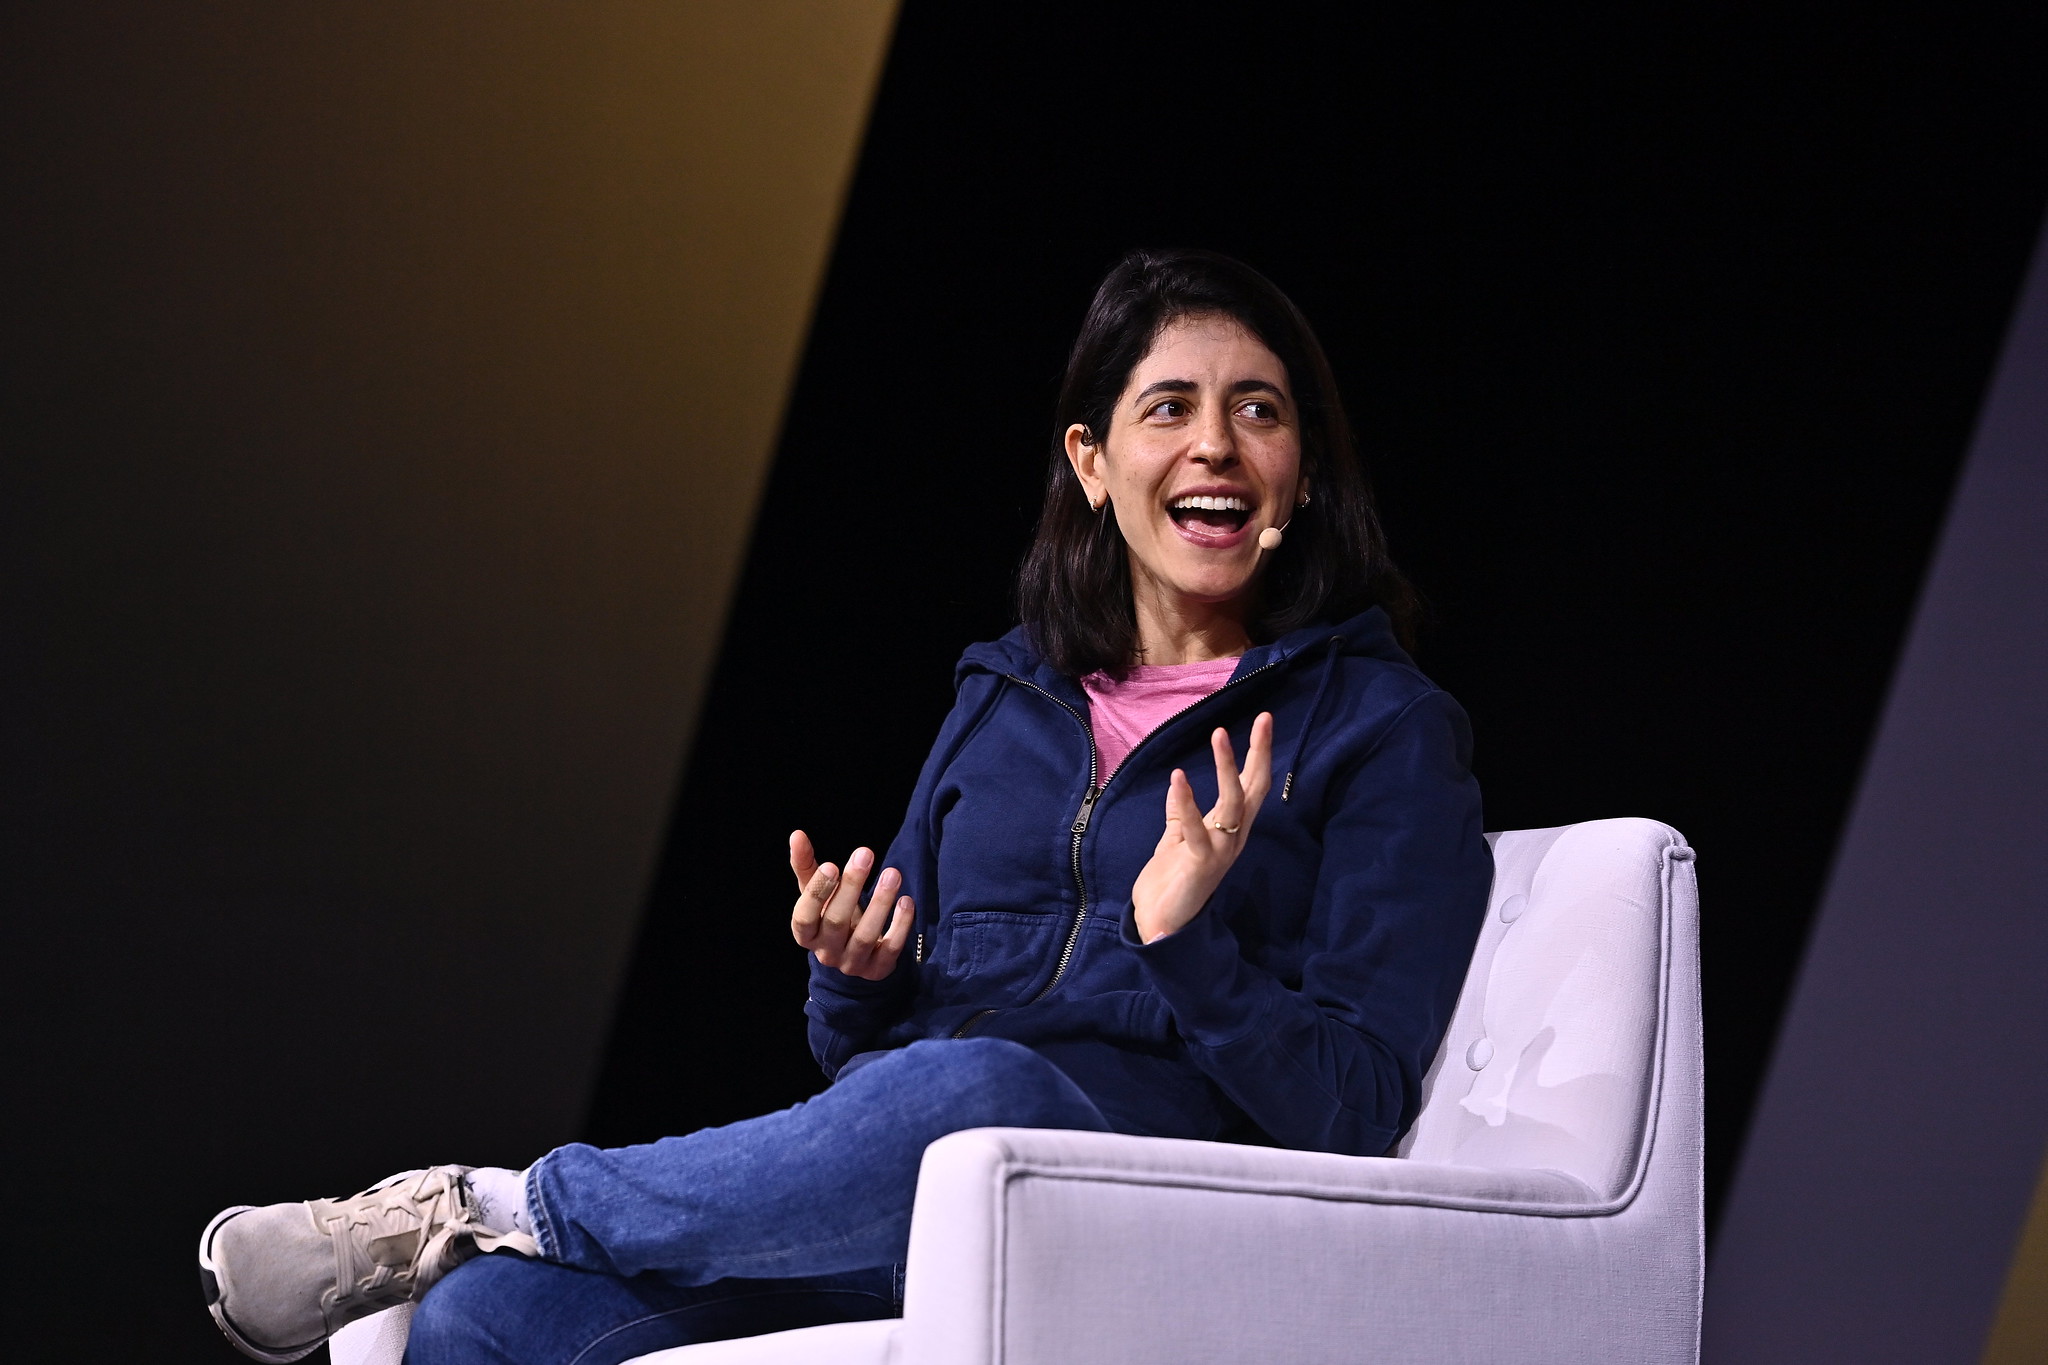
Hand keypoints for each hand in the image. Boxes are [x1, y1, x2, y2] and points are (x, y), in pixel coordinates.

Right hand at [788, 830, 913, 978]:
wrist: (855, 956)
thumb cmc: (831, 916)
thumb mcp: (816, 895)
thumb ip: (807, 867)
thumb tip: (797, 835)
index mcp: (807, 934)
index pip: (804, 918)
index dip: (816, 893)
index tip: (831, 864)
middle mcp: (827, 953)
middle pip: (835, 922)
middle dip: (851, 887)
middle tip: (865, 854)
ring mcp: (853, 964)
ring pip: (864, 937)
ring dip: (880, 903)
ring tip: (893, 874)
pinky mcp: (878, 970)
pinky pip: (890, 949)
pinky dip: (900, 926)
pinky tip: (907, 901)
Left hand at [1130, 713, 1274, 943]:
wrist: (1161, 924)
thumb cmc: (1171, 883)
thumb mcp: (1175, 840)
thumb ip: (1180, 815)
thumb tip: (1179, 784)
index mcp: (1229, 830)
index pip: (1251, 786)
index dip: (1258, 754)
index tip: (1264, 721)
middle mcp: (1233, 838)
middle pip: (1254, 790)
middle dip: (1260, 753)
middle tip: (1265, 718)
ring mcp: (1220, 851)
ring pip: (1231, 804)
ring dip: (1227, 768)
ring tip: (1220, 735)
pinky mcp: (1200, 863)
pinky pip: (1195, 828)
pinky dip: (1186, 802)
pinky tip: (1179, 777)